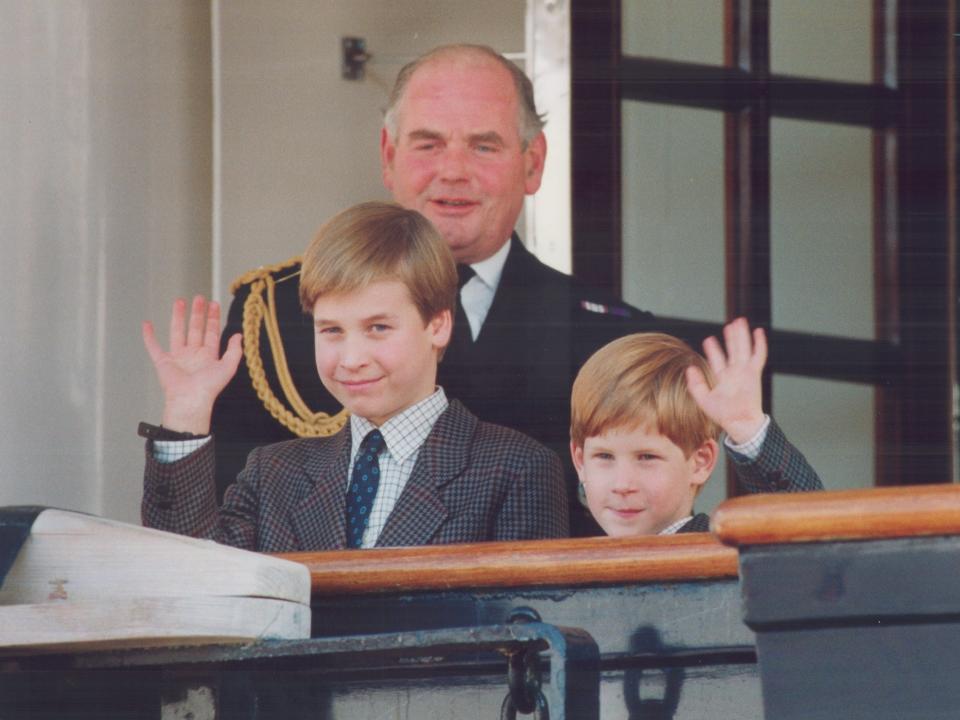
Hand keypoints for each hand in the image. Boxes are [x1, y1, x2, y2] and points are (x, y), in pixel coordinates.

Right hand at [142, 295, 241, 433]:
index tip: (214, 304)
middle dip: (197, 313)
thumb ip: (234, 351)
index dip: (213, 318)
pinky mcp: (163, 362)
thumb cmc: (209, 387)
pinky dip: (149, 336)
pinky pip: (153, 346)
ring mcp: (178, 358)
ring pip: (177, 332)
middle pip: (195, 328)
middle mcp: (193, 355)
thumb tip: (239, 335)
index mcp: (208, 356)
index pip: (211, 332)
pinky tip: (147, 324)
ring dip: (178, 317)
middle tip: (199, 298)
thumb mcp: (228, 367)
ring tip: (180, 301)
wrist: (190, 399)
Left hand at [685, 317, 766, 444]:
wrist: (739, 422)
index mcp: (723, 378)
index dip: (713, 350)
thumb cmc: (723, 414)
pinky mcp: (754, 373)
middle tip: (728, 325)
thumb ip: (695, 384)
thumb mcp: (704, 399)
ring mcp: (745, 371)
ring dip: (742, 335)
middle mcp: (734, 373)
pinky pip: (758, 355)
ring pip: (743, 348)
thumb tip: (689, 368)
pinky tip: (758, 332)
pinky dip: (759, 344)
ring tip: (739, 322)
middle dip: (730, 338)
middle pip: (732, 350)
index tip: (708, 339)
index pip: (717, 360)